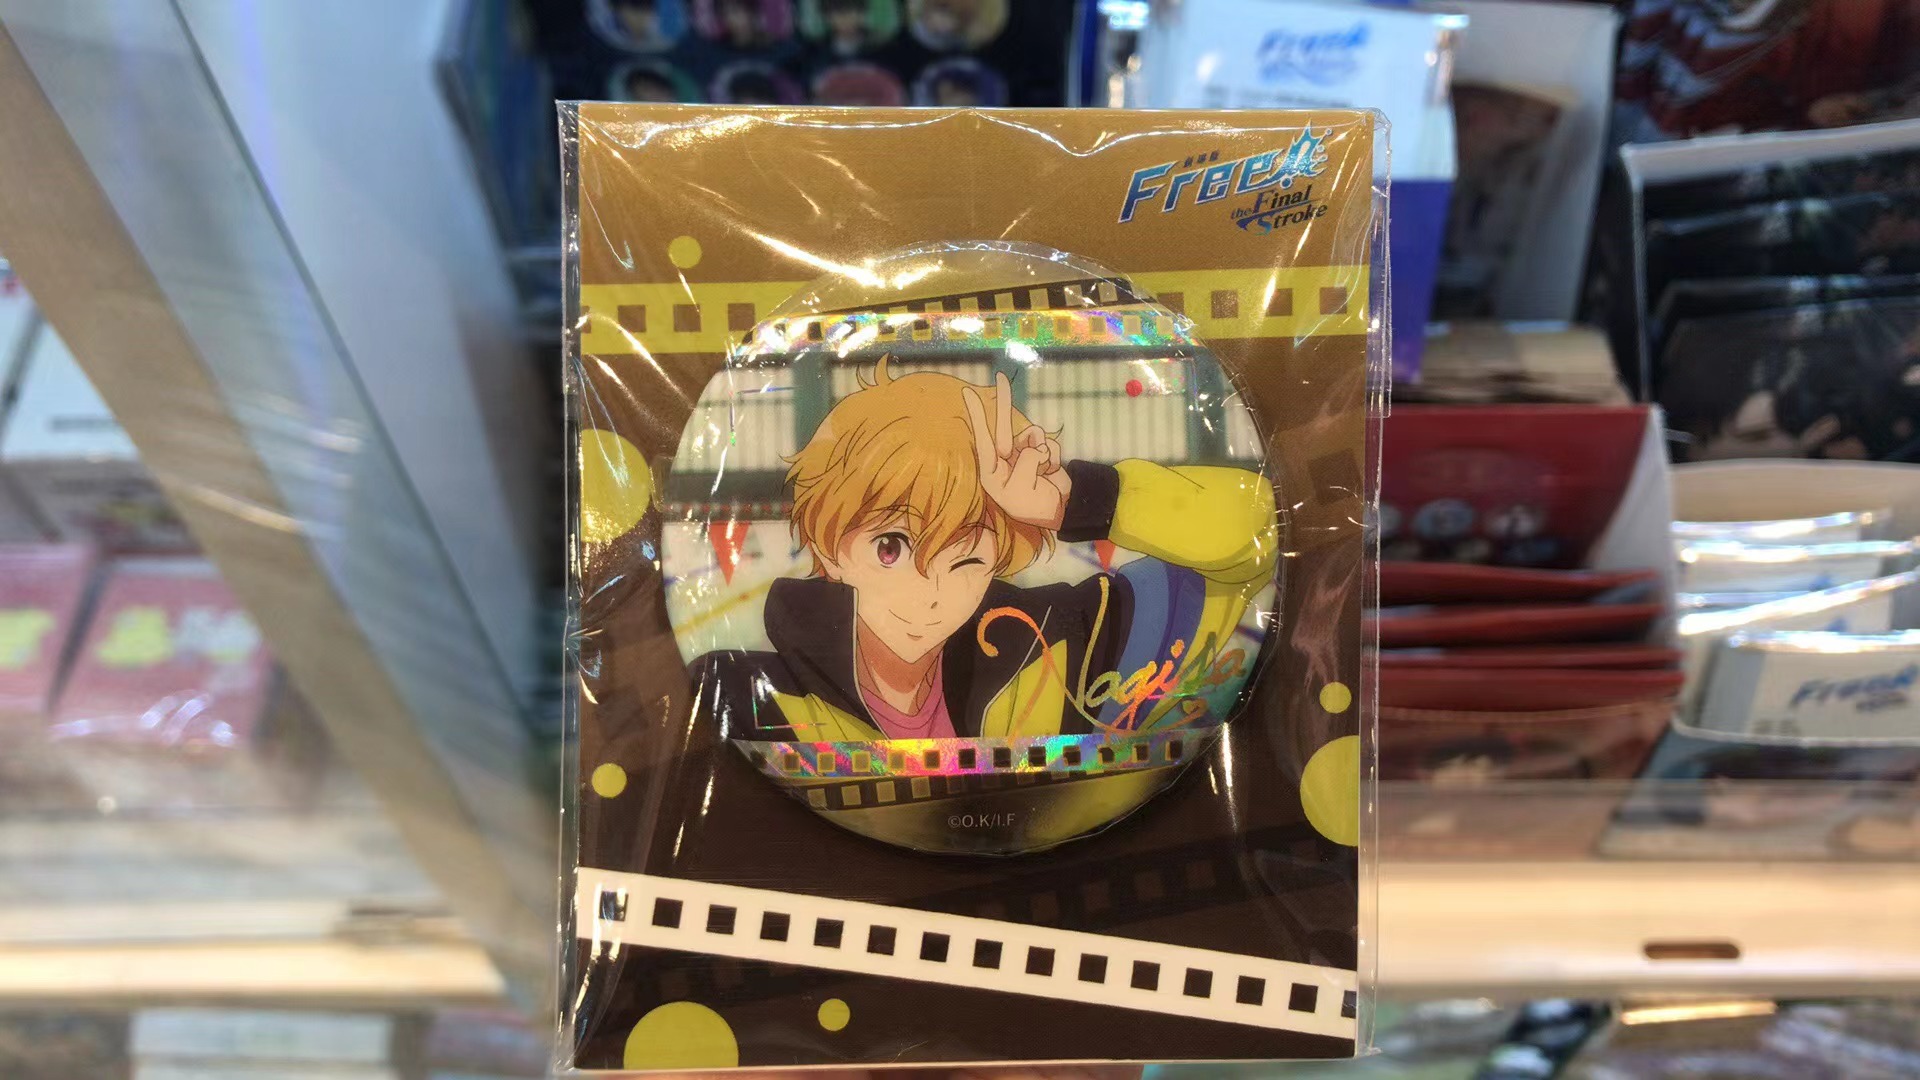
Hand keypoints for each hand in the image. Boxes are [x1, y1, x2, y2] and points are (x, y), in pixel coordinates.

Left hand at [964, 372, 1070, 530]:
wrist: (1063, 513)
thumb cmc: (1036, 506)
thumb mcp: (1023, 488)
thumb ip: (1026, 460)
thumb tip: (1036, 443)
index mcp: (993, 472)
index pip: (983, 439)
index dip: (977, 415)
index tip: (967, 392)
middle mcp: (1006, 461)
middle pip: (1004, 427)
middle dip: (1004, 403)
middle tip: (1000, 376)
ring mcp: (1024, 456)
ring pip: (1034, 435)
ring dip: (1043, 451)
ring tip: (1043, 471)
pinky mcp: (1042, 454)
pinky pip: (1049, 444)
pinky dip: (1054, 456)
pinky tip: (1051, 472)